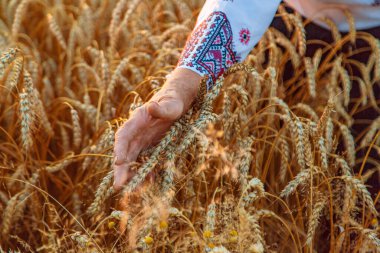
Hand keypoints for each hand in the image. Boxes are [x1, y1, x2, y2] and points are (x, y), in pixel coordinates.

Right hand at [113, 68, 201, 190]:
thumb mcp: (171, 104)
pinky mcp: (149, 147)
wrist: (177, 103)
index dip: (119, 148)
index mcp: (137, 120)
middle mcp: (136, 132)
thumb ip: (162, 107)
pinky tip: (150, 181)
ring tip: (135, 189)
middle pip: (124, 152)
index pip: (124, 134)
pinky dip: (145, 171)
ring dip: (131, 174)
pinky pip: (143, 162)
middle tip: (119, 186)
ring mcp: (141, 141)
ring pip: (132, 160)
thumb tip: (152, 106)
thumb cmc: (174, 102)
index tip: (118, 161)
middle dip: (121, 169)